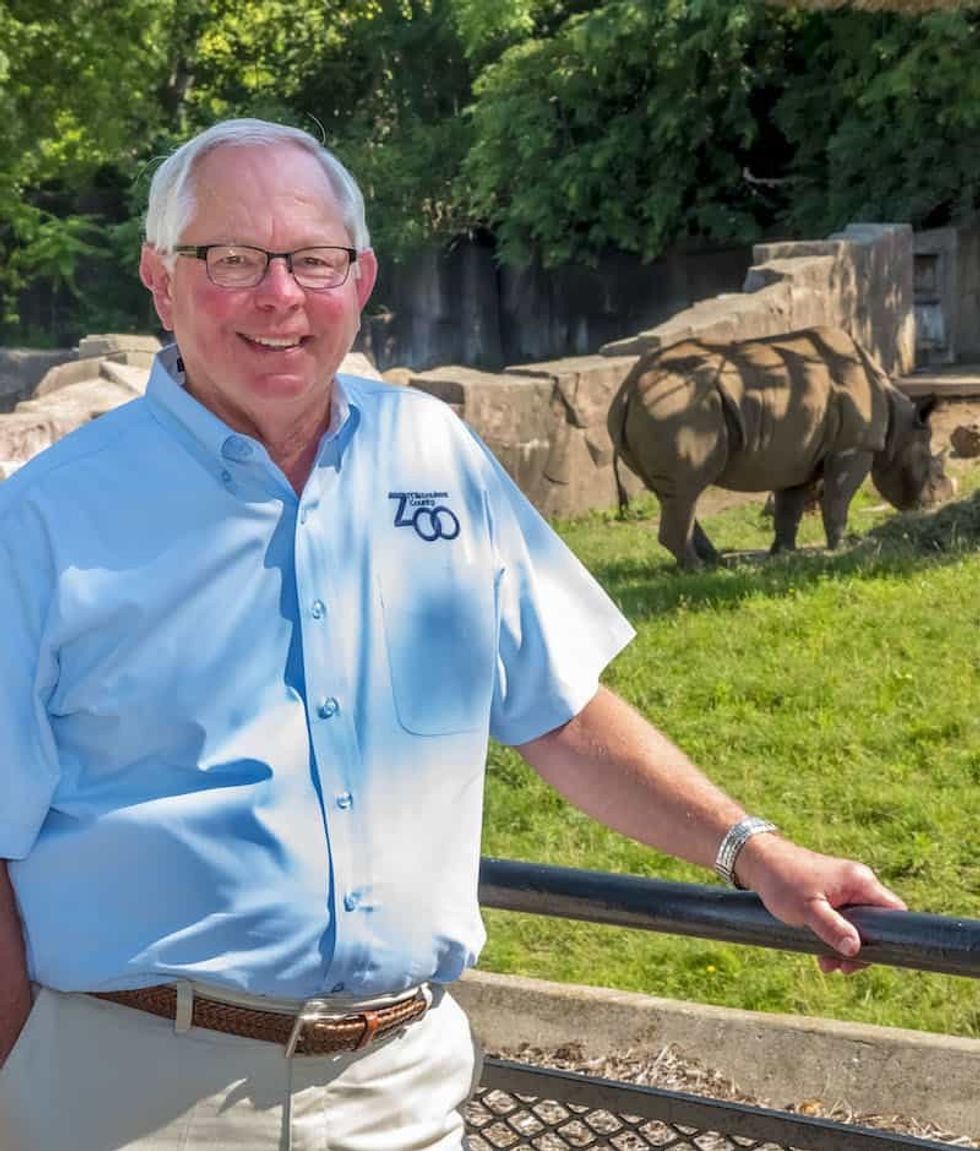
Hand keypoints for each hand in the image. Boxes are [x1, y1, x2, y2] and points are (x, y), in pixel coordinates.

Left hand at [736, 834, 906, 973]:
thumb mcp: (807, 909)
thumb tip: (856, 949)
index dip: (889, 938)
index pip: (895, 911)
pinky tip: (822, 954)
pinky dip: (836, 938)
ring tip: (826, 964)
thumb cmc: (782, 881)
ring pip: (858, 926)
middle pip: (876, 924)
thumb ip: (832, 928)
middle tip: (841, 968)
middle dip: (860, 949)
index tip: (868, 958)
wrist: (759, 862)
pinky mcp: (833, 895)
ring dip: (845, 948)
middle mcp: (857, 883)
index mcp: (860, 881)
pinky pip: (845, 921)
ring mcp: (845, 889)